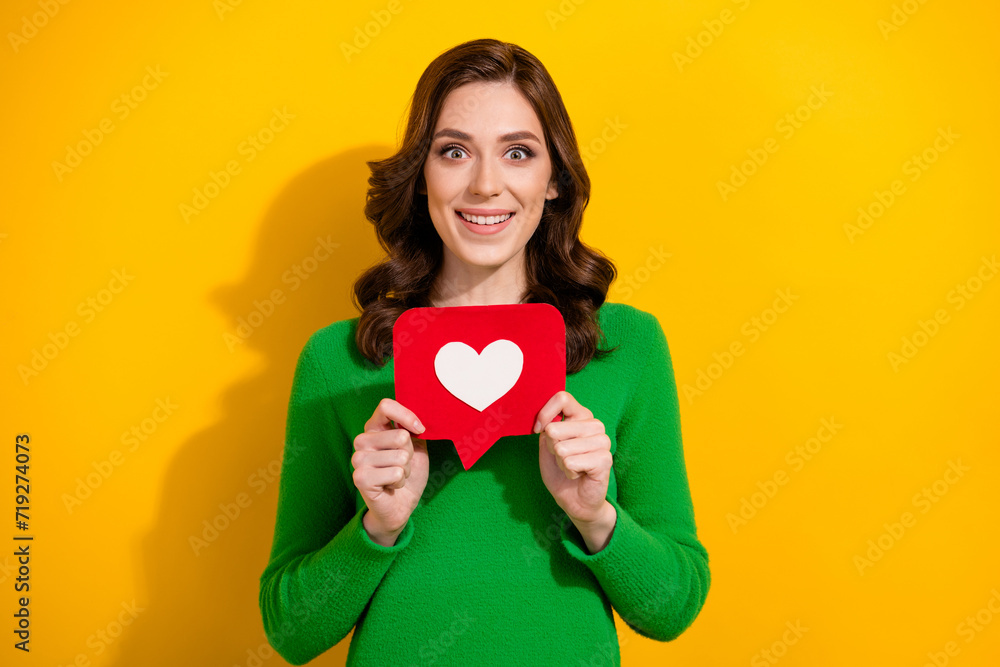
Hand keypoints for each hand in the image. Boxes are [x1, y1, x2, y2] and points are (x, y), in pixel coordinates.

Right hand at [352, 398, 428, 545]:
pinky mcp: (360, 478)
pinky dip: (400, 480)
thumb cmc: (407, 473)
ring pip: (400, 456)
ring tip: (396, 476)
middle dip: (410, 454)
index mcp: (374, 428)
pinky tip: (391, 486)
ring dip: (405, 470)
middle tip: (401, 465)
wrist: (400, 505)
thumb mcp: (416, 447)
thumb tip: (417, 423)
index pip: (386, 406)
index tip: (420, 430)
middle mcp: (362, 441)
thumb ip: (413, 430)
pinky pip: (395, 472)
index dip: (407, 416)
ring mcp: (358, 459)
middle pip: (400, 435)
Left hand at [533, 390, 612, 523]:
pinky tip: (579, 474)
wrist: (575, 500)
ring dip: (561, 462)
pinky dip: (569, 471)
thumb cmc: (561, 471)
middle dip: (552, 448)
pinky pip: (571, 462)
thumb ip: (546, 428)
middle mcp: (594, 425)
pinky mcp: (605, 459)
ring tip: (572, 467)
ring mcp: (602, 441)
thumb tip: (545, 422)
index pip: (562, 398)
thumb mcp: (547, 446)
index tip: (538, 430)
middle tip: (563, 458)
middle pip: (556, 428)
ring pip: (562, 447)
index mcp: (581, 416)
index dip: (545, 413)